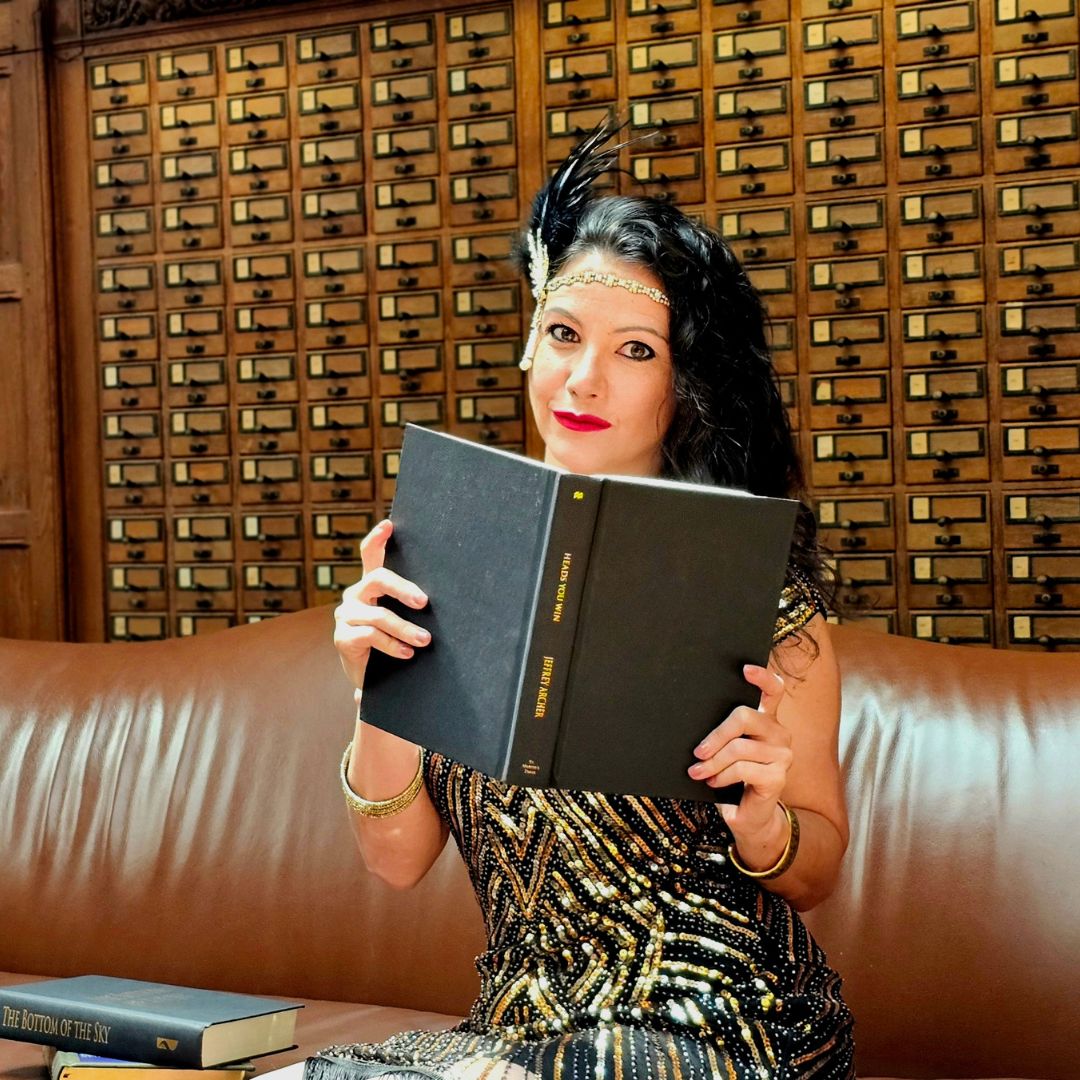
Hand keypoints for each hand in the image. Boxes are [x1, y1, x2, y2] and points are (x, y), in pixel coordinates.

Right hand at [333, 519, 431, 694]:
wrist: (372, 679)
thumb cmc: (393, 642)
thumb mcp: (403, 619)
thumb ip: (414, 604)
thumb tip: (453, 589)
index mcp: (370, 586)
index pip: (370, 555)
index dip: (377, 538)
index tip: (389, 524)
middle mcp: (355, 595)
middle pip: (377, 579)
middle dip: (403, 588)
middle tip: (424, 602)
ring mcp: (346, 616)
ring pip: (379, 615)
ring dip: (405, 628)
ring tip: (425, 640)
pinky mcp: (342, 638)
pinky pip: (370, 636)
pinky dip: (392, 645)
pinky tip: (407, 653)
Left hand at [688, 664, 790, 844]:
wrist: (748, 816)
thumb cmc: (732, 779)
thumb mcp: (724, 750)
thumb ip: (720, 733)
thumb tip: (689, 720)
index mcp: (766, 720)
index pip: (773, 690)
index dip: (762, 677)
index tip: (745, 669)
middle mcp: (779, 733)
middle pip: (744, 716)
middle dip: (715, 734)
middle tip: (697, 751)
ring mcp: (782, 754)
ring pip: (739, 747)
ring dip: (712, 762)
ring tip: (698, 772)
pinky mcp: (778, 776)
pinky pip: (743, 769)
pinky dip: (722, 776)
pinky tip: (713, 782)